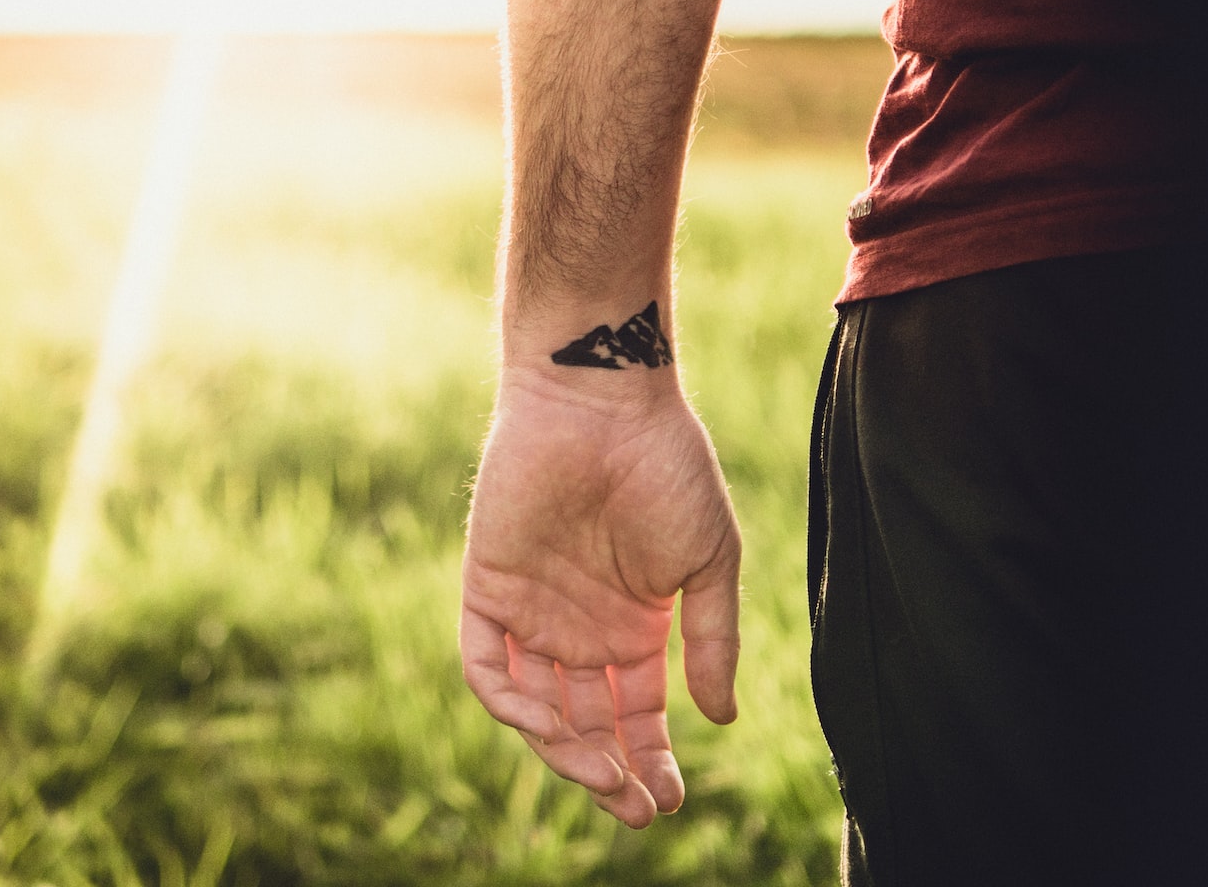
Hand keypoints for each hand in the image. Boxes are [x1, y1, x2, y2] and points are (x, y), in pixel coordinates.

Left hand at [460, 361, 741, 827]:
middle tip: (635, 806)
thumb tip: (722, 720)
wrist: (602, 400)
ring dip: (564, 751)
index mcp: (633, 625)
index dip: (650, 761)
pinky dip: (510, 704)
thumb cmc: (665, 467)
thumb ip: (713, 641)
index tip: (669, 800)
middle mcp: (578, 627)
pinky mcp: (488, 587)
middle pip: (586, 724)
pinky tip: (549, 724)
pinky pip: (485, 665)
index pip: (636, 715)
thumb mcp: (708, 563)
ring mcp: (531, 610)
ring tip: (604, 776)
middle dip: (609, 771)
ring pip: (536, 708)